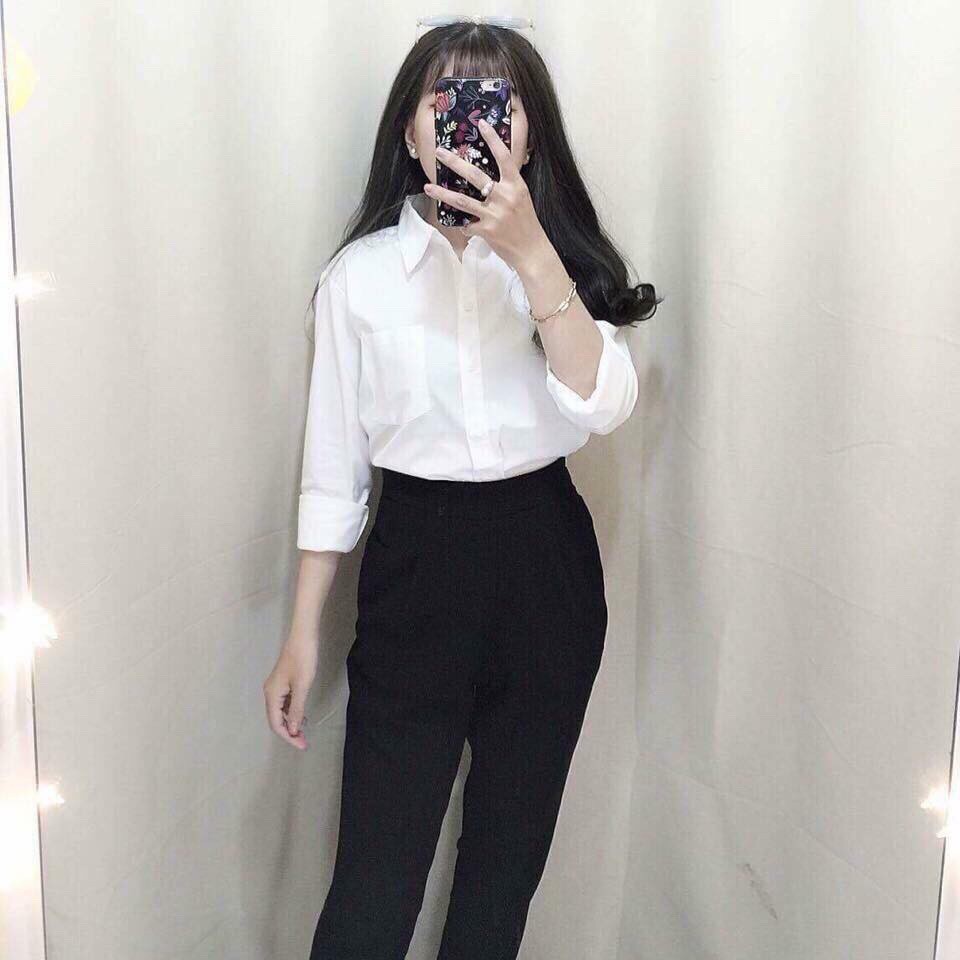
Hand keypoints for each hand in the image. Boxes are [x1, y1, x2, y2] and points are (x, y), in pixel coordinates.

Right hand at [263, 635, 317, 749]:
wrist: (304, 637)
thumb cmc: (303, 660)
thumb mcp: (302, 687)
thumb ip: (296, 710)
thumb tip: (292, 730)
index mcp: (271, 694)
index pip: (276, 723)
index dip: (288, 737)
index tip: (301, 745)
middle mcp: (270, 692)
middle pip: (276, 719)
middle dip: (289, 732)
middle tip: (304, 742)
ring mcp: (276, 686)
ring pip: (281, 711)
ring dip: (291, 723)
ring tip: (304, 732)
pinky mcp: (283, 682)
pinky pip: (285, 703)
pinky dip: (292, 712)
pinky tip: (302, 716)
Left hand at [424, 118, 548, 271]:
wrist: (532, 251)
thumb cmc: (526, 224)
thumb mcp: (522, 198)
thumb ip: (507, 186)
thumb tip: (487, 178)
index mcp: (516, 185)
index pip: (503, 156)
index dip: (492, 139)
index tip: (481, 123)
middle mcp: (505, 196)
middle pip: (474, 175)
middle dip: (454, 162)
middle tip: (439, 151)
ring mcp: (495, 213)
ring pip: (462, 200)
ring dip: (442, 193)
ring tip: (428, 187)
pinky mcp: (487, 230)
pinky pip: (468, 225)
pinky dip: (466, 226)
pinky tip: (467, 227)